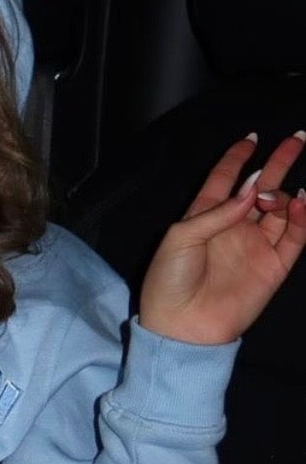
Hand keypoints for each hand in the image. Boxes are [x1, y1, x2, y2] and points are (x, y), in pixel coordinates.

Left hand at [139, 132, 305, 345]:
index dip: (238, 157)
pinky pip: (296, 236)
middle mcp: (233, 227)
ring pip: (281, 209)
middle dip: (279, 162)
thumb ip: (218, 211)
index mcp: (204, 216)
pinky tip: (301, 201)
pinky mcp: (274, 266)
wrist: (183, 326)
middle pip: (261, 187)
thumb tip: (252, 187)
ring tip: (280, 197)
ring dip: (285, 194)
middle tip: (298, 139)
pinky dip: (303, 217)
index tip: (252, 137)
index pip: (225, 179)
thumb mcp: (181, 237)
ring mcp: (255, 245)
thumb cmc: (169, 281)